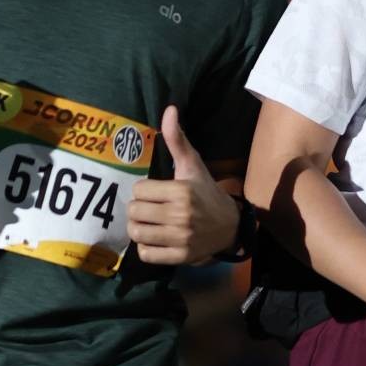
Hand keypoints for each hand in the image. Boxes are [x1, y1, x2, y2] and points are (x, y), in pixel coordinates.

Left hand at [127, 106, 239, 266]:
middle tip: (150, 209)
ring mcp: (180, 238)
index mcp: (181, 191)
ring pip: (136, 233)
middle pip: (134, 212)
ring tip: (149, 223)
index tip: (156, 192)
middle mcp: (180, 215)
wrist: (231, 226)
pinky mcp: (180, 257)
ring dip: (139, 228)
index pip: (138, 190)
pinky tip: (156, 239)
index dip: (144, 191)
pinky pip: (146, 254)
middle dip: (139, 210)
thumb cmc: (206, 192)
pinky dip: (146, 248)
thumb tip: (169, 109)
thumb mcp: (193, 166)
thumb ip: (178, 140)